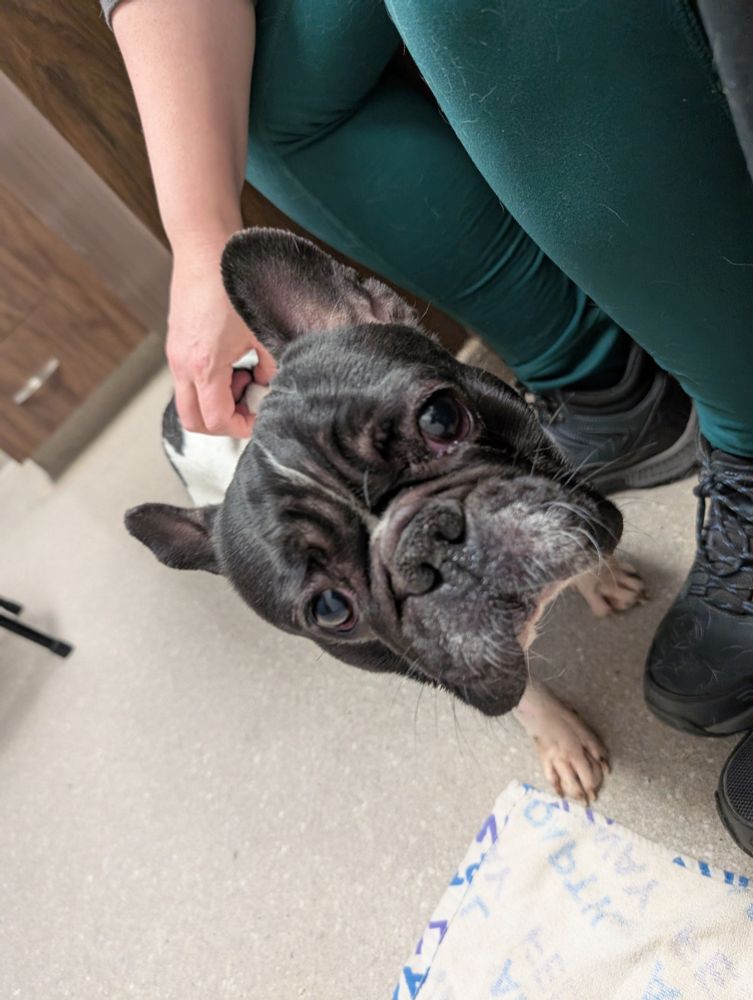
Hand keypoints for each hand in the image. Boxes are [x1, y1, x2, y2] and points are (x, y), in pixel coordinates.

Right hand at [166, 235, 276, 436]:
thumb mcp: (265, 330)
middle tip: (251, 401)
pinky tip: (235, 359)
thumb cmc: (235, 284)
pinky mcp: (177, 343)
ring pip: (190, 401)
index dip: (243, 426)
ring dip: (218, 400)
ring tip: (245, 374)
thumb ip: (272, 367)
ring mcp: (175, 354)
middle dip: (225, 421)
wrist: (206, 244)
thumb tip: (272, 388)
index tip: (263, 414)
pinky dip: (211, 382)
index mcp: (204, 365)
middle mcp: (182, 364)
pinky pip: (189, 380)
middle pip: (195, 421)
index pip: (217, 420)